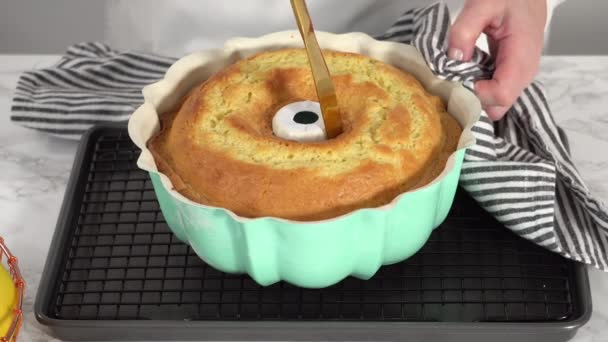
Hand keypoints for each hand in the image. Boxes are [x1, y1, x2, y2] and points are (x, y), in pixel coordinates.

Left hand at [448, 0, 546, 120]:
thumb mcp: (483, 4)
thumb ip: (465, 30)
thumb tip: (454, 58)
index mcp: (522, 54)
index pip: (501, 94)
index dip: (477, 94)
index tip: (458, 80)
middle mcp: (525, 70)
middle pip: (499, 106)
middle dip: (474, 100)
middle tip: (454, 82)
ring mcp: (520, 74)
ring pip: (497, 103)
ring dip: (475, 95)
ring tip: (459, 76)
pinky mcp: (512, 74)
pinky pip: (495, 92)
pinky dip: (479, 88)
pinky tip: (467, 74)